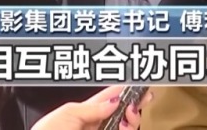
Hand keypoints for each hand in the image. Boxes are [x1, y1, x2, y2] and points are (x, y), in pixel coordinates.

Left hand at [31, 86, 151, 129]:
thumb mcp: (67, 113)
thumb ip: (93, 106)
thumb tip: (114, 100)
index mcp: (82, 113)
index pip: (108, 97)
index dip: (124, 88)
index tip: (137, 82)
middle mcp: (94, 126)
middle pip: (122, 113)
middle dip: (133, 104)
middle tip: (139, 100)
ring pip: (126, 127)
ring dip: (132, 118)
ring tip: (128, 115)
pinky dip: (128, 129)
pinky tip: (124, 126)